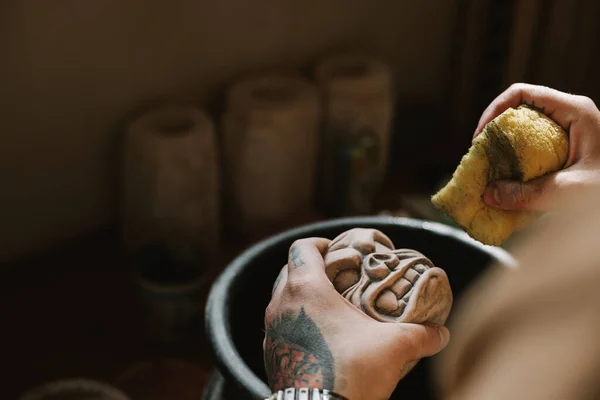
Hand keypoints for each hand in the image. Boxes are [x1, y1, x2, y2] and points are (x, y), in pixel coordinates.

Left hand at [263, 238, 449, 399]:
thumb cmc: (349, 373)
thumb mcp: (393, 348)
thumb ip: (421, 336)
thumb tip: (441, 334)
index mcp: (306, 289)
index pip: (302, 248)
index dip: (320, 243)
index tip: (338, 250)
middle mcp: (282, 305)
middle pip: (290, 270)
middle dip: (313, 268)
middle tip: (338, 277)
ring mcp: (272, 330)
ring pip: (283, 299)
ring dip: (304, 296)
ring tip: (332, 307)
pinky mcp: (271, 354)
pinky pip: (281, 326)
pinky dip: (297, 322)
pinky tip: (322, 337)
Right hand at [473, 83, 599, 211]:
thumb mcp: (570, 191)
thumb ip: (527, 193)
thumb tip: (489, 194)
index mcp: (575, 110)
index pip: (521, 93)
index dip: (494, 111)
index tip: (480, 138)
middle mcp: (572, 115)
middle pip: (520, 112)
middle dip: (496, 134)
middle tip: (483, 159)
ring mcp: (572, 132)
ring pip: (527, 132)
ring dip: (506, 151)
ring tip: (494, 174)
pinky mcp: (571, 150)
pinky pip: (537, 149)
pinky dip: (520, 162)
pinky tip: (514, 182)